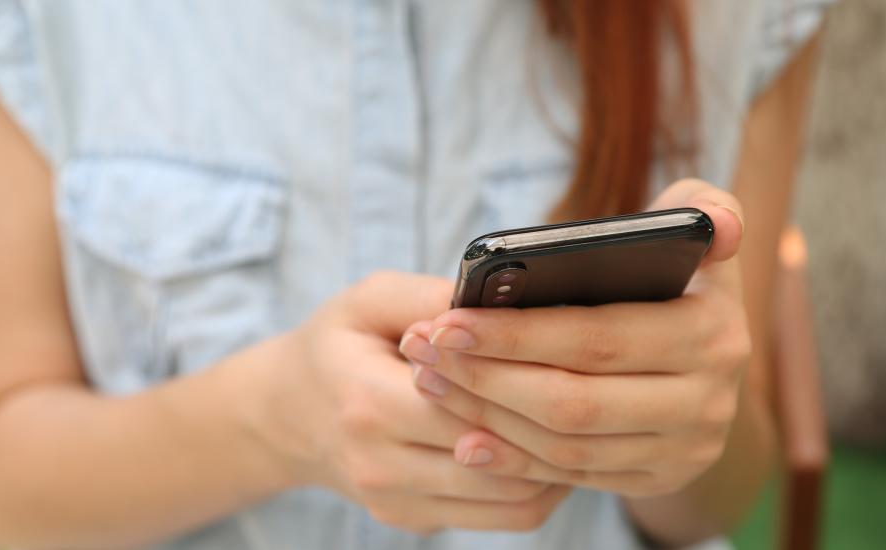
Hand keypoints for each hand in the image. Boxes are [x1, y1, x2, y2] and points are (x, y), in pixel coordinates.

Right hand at [248, 272, 570, 533]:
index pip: (470, 404)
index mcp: (367, 402)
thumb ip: (431, 296)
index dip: (526, 380)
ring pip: (513, 500)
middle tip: (597, 387)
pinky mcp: (416, 521)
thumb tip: (503, 300)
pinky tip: (555, 447)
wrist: (288, 413)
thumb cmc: (338, 345)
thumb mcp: (369, 300)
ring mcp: (397, 503)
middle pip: (500, 458)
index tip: (571, 351)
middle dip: (554, 423)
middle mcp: (380, 465)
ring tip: (584, 419)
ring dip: (558, 462)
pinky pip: (503, 518)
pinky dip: (540, 486)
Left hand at [399, 179, 750, 497]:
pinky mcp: (659, 479)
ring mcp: (686, 449)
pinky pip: (574, 477)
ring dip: (488, 417)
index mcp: (713, 332)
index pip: (598, 339)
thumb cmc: (677, 274)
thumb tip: (718, 226)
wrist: (707, 356)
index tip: (447, 321)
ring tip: (432, 382)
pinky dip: (515, 459)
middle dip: (487, 378)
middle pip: (574, 401)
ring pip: (567, 444)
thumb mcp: (696, 230)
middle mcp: (708, 401)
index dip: (517, 334)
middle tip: (424, 351)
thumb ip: (702, 205)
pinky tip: (466, 436)